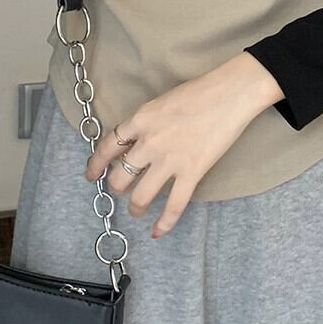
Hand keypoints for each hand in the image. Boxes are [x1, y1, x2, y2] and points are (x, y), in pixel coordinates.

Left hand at [84, 52, 283, 237]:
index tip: (91, 175)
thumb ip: (146, 122)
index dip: (96, 165)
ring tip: (137, 211)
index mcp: (141, 120)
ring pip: (141, 195)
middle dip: (117, 189)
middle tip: (122, 192)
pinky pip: (173, 205)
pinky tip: (157, 232)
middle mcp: (149, 142)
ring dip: (136, 208)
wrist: (231, 93)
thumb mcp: (162, 102)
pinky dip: (164, 223)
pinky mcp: (192, 173)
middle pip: (120, 176)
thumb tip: (137, 140)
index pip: (108, 147)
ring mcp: (170, 160)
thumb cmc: (201, 91)